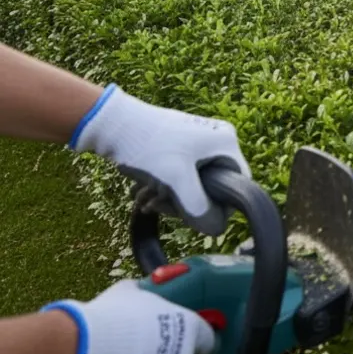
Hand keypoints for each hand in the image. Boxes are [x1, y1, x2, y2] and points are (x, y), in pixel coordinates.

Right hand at [42, 281, 214, 353]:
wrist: (87, 345)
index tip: (190, 338)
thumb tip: (140, 288)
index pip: (208, 337)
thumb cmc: (113, 314)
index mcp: (188, 326)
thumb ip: (144, 292)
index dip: (198, 337)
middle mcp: (185, 353)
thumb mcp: (130, 291)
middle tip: (158, 349)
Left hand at [71, 86, 250, 234]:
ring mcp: (199, 142)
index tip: (192, 214)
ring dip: (169, 197)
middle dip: (184, 202)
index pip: (238, 185)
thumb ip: (199, 207)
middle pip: (213, 186)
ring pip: (194, 182)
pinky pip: (181, 174)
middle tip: (158, 206)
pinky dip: (164, 186)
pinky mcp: (182, 145)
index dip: (219, 206)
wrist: (114, 124)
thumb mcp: (176, 180)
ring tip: (144, 201)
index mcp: (226, 144)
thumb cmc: (150, 147)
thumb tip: (217, 229)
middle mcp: (218, 141)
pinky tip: (143, 194)